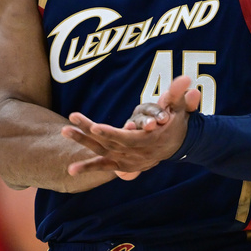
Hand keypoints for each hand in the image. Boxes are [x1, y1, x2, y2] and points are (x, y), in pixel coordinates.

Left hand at [62, 76, 200, 178]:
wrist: (176, 145)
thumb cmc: (175, 123)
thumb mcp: (180, 109)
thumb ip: (180, 96)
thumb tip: (186, 80)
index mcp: (148, 141)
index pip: (126, 138)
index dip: (110, 133)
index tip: (94, 127)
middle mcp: (135, 153)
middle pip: (108, 143)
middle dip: (87, 134)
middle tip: (68, 124)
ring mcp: (128, 159)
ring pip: (102, 152)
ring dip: (82, 144)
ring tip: (64, 134)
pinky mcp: (122, 164)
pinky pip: (104, 166)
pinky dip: (89, 168)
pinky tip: (71, 170)